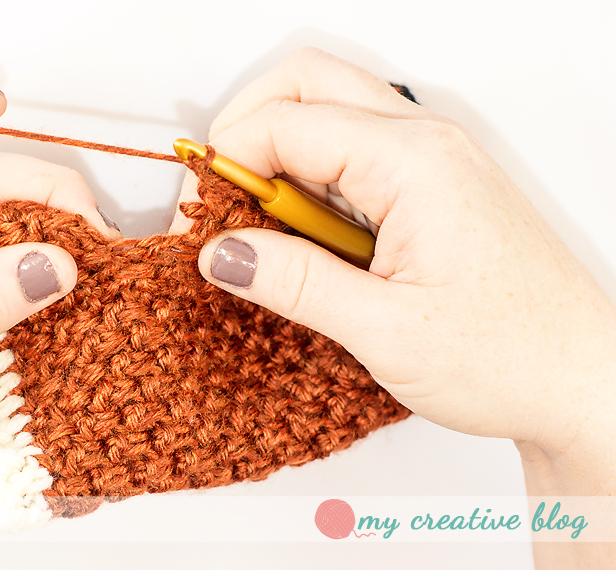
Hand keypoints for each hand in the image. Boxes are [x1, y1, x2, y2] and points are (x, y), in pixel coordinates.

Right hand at [189, 49, 615, 494]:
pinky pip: (351, 155)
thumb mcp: (385, 330)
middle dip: (246, 128)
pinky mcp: (428, 188)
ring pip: (326, 114)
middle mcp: (424, 143)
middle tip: (219, 199)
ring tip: (264, 233)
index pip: (287, 122)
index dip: (227, 162)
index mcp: (413, 162)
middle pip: (307, 83)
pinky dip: (309, 184)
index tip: (199, 217)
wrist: (584, 383)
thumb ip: (292, 283)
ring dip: (278, 159)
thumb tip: (221, 253)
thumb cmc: (513, 356)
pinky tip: (305, 242)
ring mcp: (429, 161)